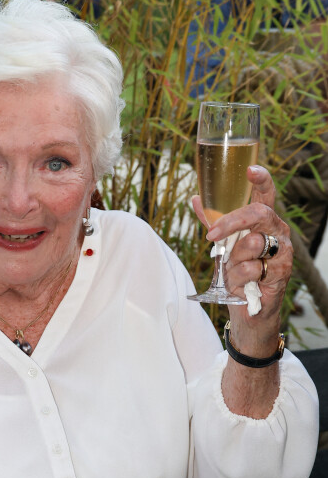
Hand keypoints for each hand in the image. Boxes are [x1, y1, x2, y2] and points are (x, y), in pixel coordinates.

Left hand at [192, 165, 292, 355]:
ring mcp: (283, 252)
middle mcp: (278, 232)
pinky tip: (242, 285)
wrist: (246, 307)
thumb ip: (212, 221)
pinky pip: (252, 268)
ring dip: (233, 260)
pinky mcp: (282, 274)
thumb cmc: (237, 270)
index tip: (250, 170)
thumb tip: (195, 198)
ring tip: (233, 271)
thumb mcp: (223, 243)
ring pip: (252, 244)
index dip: (261, 180)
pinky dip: (238, 278)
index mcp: (264, 221)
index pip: (265, 195)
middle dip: (231, 223)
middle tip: (210, 236)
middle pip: (258, 214)